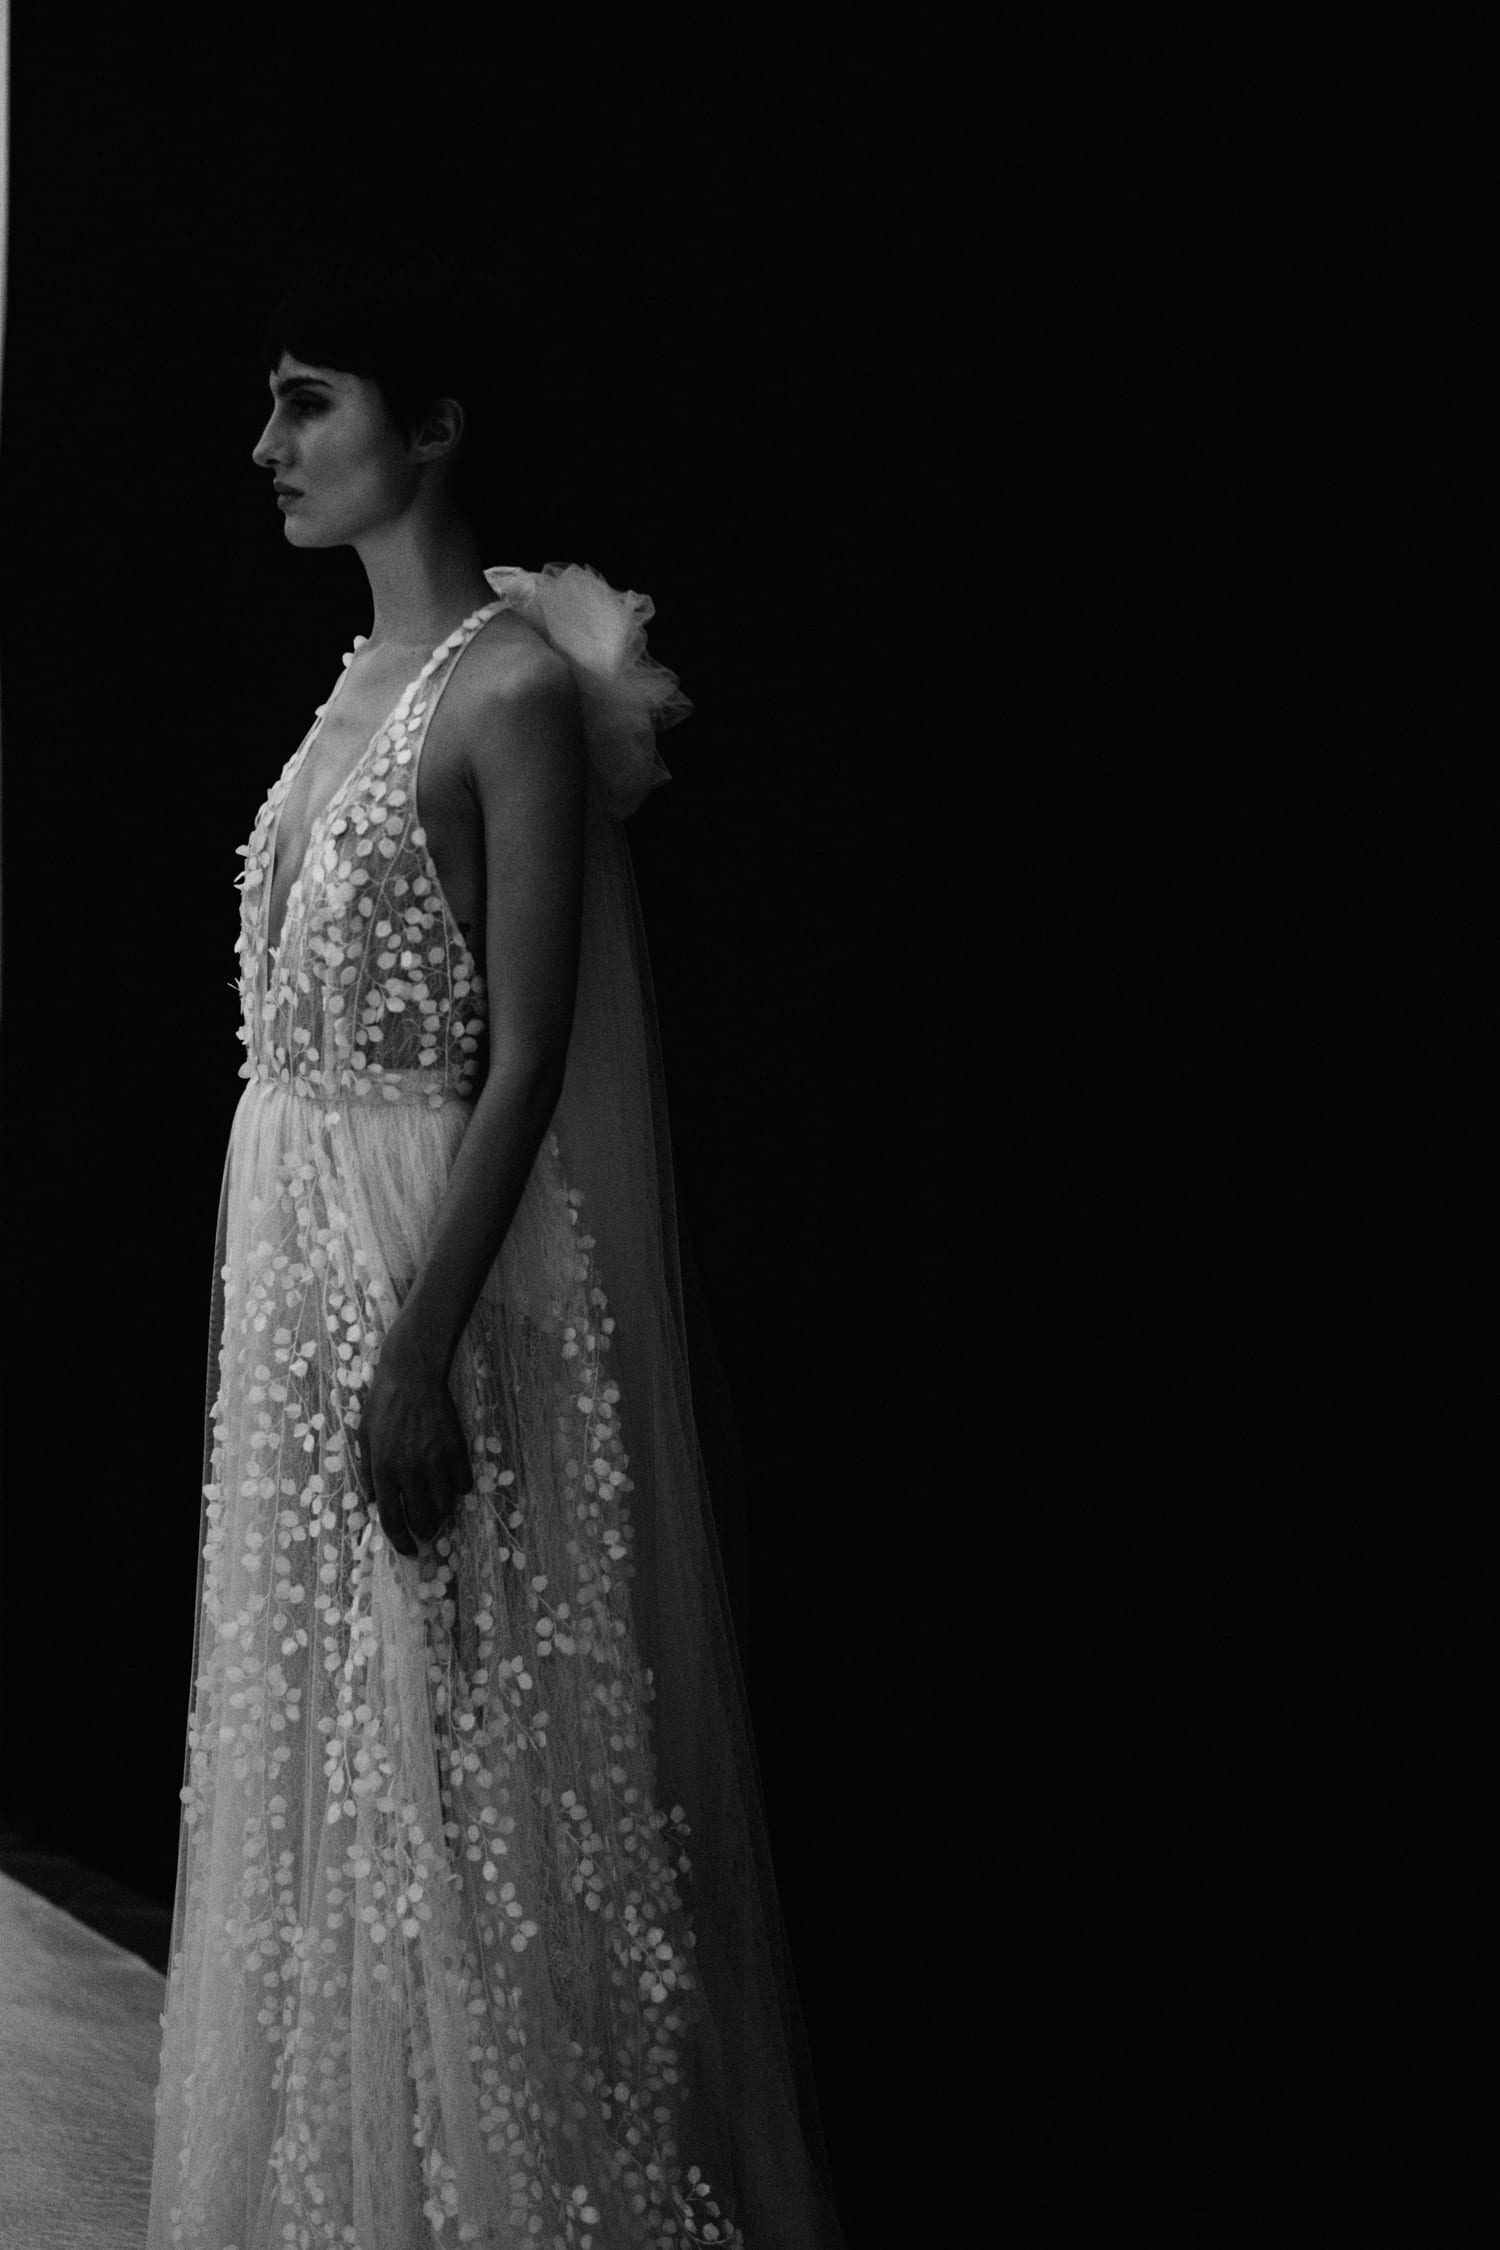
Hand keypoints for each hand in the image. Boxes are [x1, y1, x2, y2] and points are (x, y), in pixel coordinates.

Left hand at [356, 1332, 472, 1558]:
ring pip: (446, 1506)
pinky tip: (452, 1477)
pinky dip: (458, 1487)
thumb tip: (376, 1503)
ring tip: (439, 1502)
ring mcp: (434, 1461)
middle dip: (425, 1529)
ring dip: (443, 1511)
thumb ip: (370, 1473)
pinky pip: (463, 1484)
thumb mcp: (364, 1439)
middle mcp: (408, 1470)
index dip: (401, 1540)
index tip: (409, 1551)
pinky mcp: (455, 1450)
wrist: (411, 1376)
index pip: (391, 1519)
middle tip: (426, 1526)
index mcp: (382, 1470)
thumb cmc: (383, 1406)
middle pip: (423, 1519)